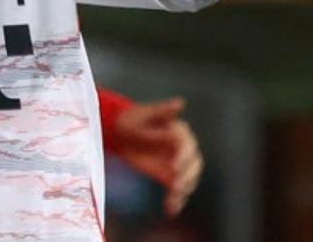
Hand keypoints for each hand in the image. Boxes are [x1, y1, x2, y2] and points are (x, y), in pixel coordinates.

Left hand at [111, 98, 203, 216]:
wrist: (118, 133)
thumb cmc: (130, 120)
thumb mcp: (141, 117)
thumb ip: (160, 114)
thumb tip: (180, 103)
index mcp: (179, 131)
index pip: (188, 146)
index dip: (183, 157)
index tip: (173, 166)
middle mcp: (182, 149)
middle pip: (194, 165)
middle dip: (187, 177)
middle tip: (176, 186)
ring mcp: (177, 164)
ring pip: (188, 179)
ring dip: (183, 191)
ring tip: (172, 200)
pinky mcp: (169, 176)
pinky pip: (176, 190)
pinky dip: (176, 200)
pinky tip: (171, 210)